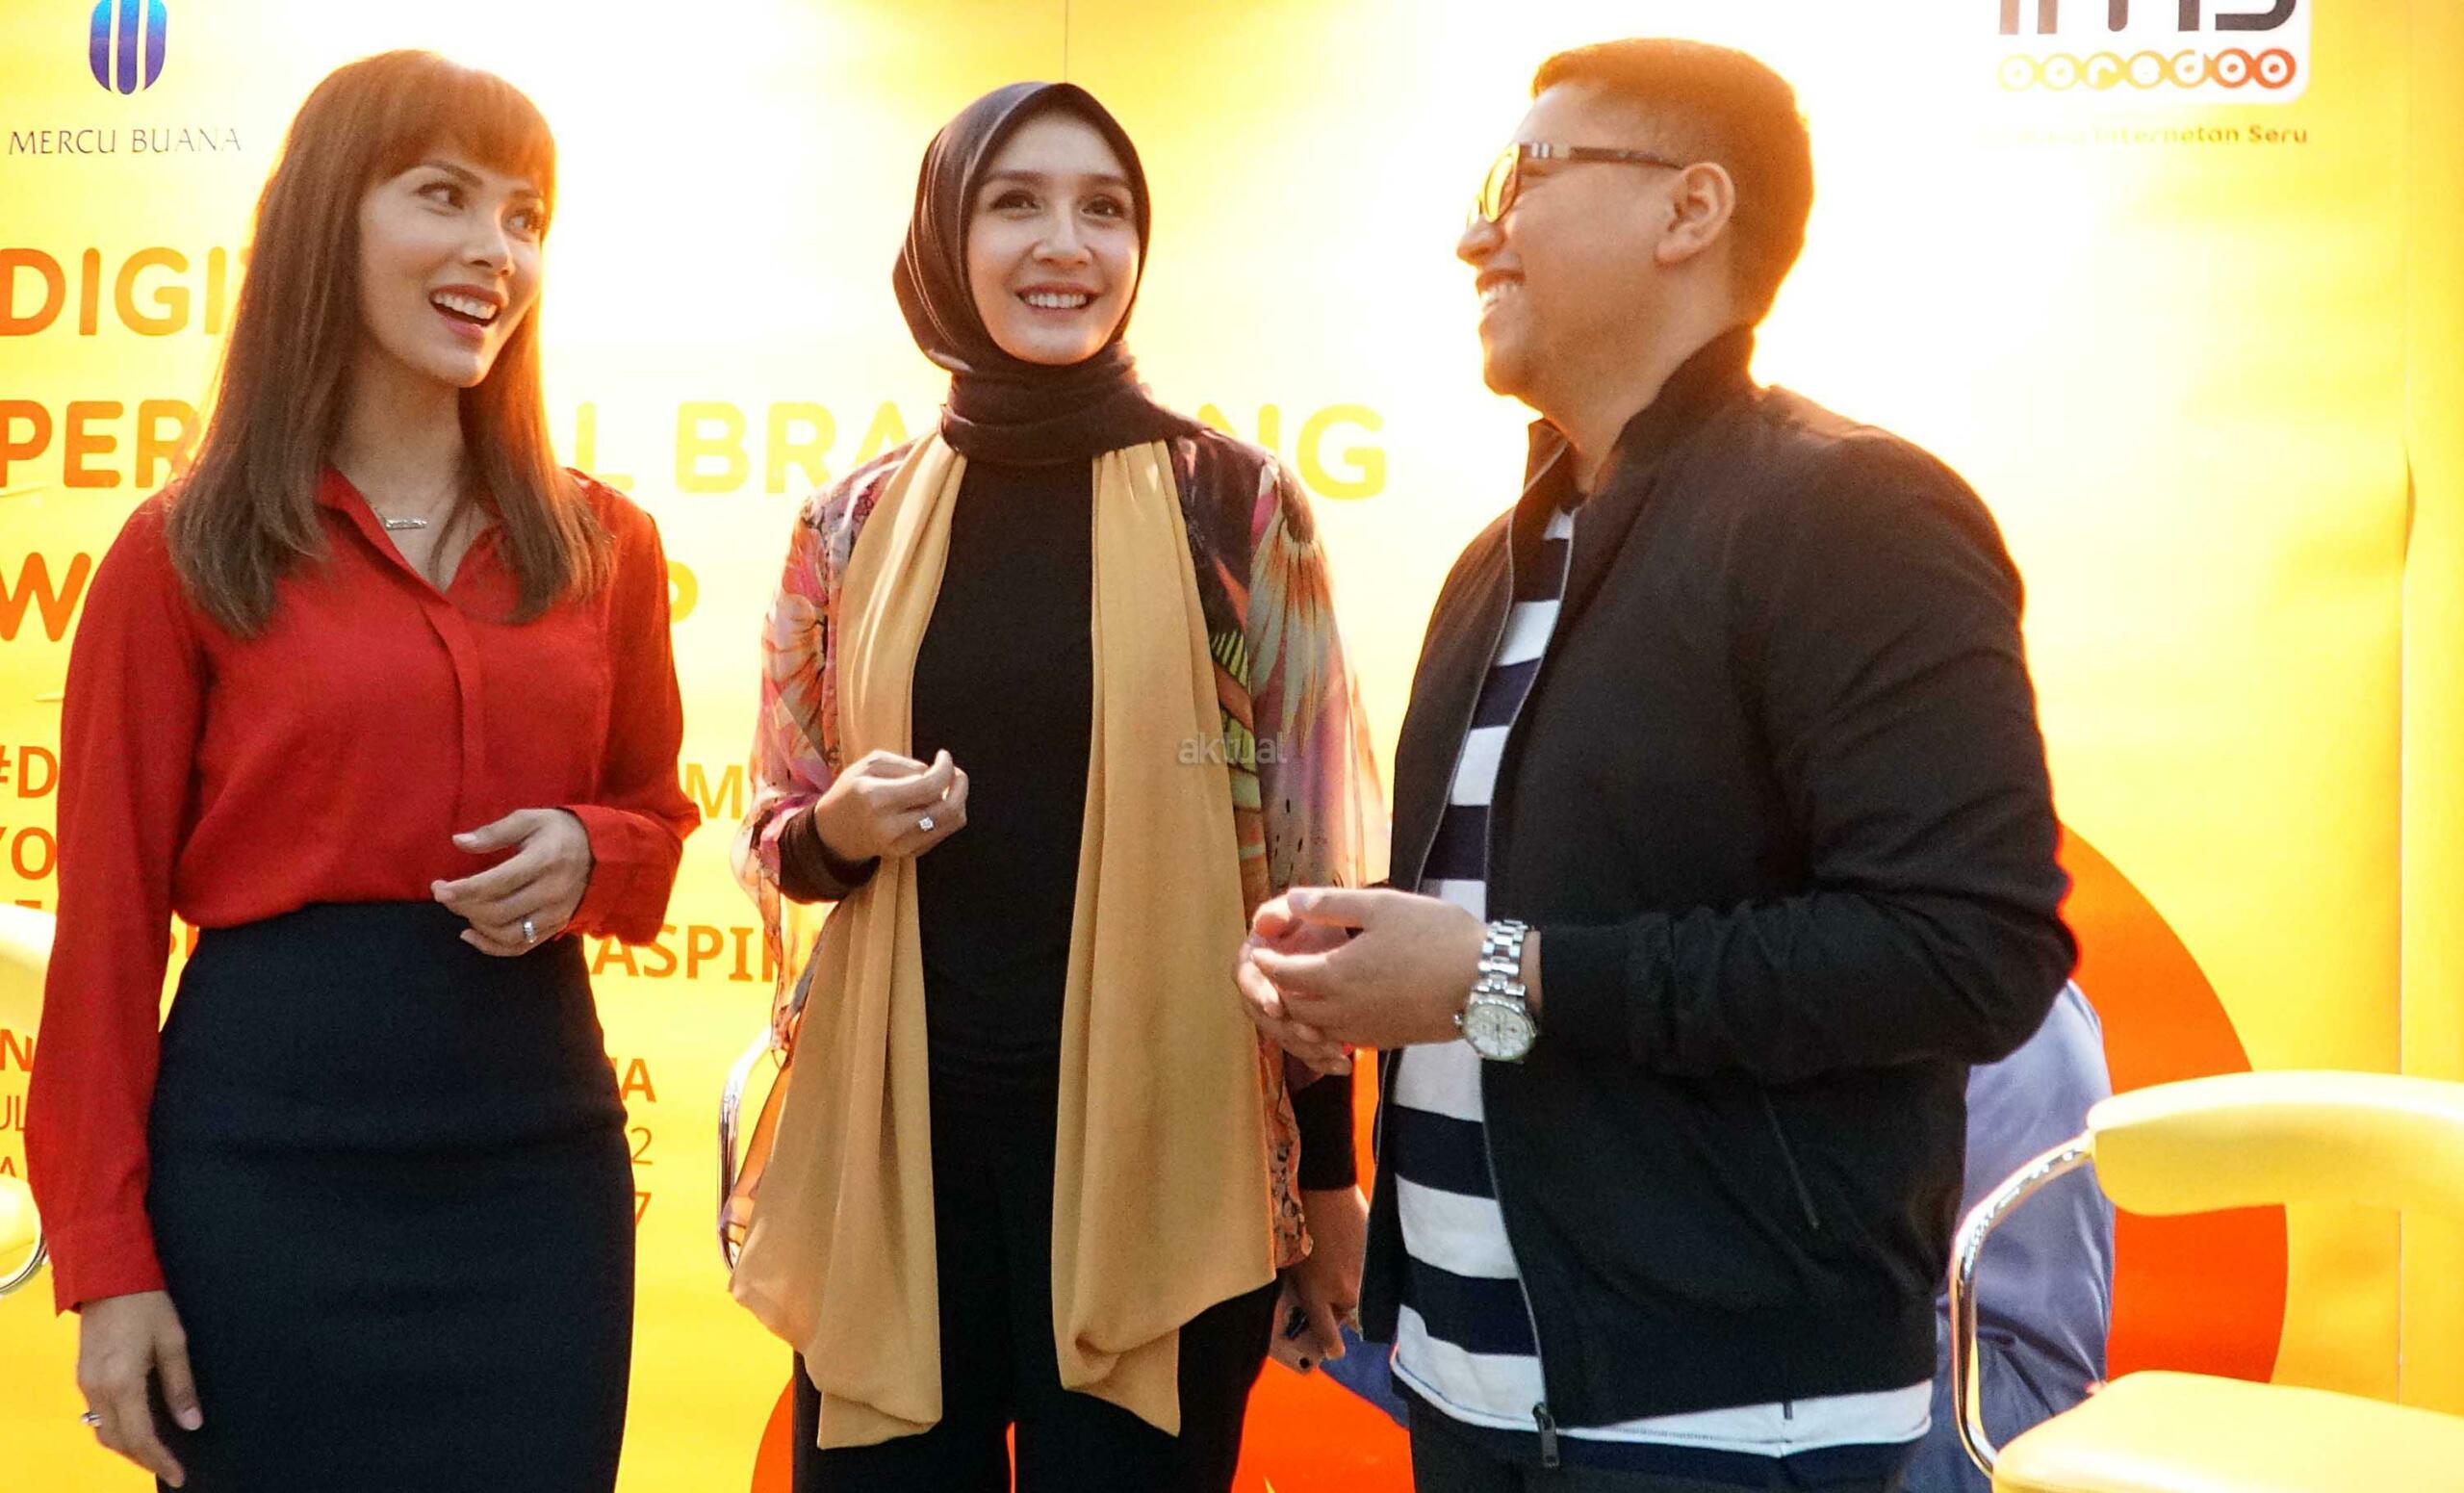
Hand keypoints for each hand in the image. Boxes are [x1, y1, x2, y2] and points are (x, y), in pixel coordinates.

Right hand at [77, 1290, 199, 1487]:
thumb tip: (192, 1423)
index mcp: (123, 1383)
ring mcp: (86, 1383)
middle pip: (117, 1441)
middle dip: (143, 1459)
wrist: (110, 1278)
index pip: (140, 1437)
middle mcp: (98, 1389)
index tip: (179, 1475)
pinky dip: (117, 1430)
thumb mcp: (174, 1343)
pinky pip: (97, 1415)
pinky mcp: (84, 1376)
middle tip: (171, 1469)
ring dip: (128, 1448)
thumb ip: (181, 1386)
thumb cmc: (147, 1305)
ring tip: (157, 1455)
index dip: (160, 1460)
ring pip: (103, 1431)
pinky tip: (136, 1428)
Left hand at [431, 808, 592, 955]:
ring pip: (506, 933)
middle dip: (463, 906)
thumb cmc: (561, 831)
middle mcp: (550, 892)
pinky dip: (491, 946)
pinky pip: (520, 946)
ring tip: (462, 909)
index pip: (494, 884)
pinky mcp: (556, 926)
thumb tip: (458, 842)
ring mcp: (555, 914)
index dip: (461, 890)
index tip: (438, 888)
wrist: (603, 851)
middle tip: (445, 894)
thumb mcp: (529, 819)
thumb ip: (493, 832)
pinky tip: (471, 934)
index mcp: (542, 862)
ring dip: (476, 925)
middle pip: (496, 912)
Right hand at [811, 750, 969, 862]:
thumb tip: (934, 772)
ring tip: (948, 785)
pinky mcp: (909, 854)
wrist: (834, 833)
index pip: (930, 786)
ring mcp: (902, 845)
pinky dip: (949, 814)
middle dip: (960, 784)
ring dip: (958, 799)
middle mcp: (892, 827)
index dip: (946, 768)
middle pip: (948, 808)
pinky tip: (937, 802)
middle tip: (954, 771)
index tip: (943, 756)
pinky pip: (944, 832)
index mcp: (878, 799)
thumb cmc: (851, 792)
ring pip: (952, 822)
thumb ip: (904, 764)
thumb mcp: (868, 765)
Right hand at [1236, 894, 1353, 1074]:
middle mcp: (1262, 988)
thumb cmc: (1320, 922)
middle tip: (1312, 1035)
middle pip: (1263, 1017)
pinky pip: (1305, 1051)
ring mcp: (1282, 1012)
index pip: (1246, 979)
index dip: (1257, 994)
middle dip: (1286, 1029)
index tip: (1276, 1005)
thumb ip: (1283, 911)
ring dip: (1306, 1049)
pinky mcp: (1301, 1028)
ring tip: (1335, 1051)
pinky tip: (1343, 1064)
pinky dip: (1322, 1060)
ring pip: (1285, 1038)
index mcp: (1255, 960)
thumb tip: (1261, 923)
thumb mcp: (1303, 911)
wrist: (1348, 939)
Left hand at [1246, 888, 1490, 1050]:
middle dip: (1279, 987)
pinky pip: (1342, 1037)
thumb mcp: (1382, 906)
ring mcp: (1364, 1031)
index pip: (1281, 975)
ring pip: (1316, 1026)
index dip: (1266, 962)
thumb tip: (1289, 901)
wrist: (1486, 983)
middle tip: (1278, 967)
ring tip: (1306, 985)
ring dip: (1302, 1008)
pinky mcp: (1385, 1041)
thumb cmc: (1437, 936)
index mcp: (1335, 974)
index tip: (1258, 949)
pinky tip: (1342, 1004)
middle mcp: (1342, 1010)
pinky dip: (1329, 1024)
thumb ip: (1331, 904)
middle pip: (1293, 1005)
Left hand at [1271, 1185, 1367, 1374]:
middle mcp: (1345, 1293)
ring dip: (1361, 1289)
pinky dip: (1372, 1270)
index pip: (1329, 1337)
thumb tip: (1312, 1305)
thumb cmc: (1298, 1224)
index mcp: (1317, 1296)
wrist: (1325, 1191)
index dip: (1331, 1346)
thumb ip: (1305, 1291)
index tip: (1334, 1349)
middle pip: (1353, 1318)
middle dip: (1346, 1311)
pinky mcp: (1382, 1259)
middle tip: (1336, 1289)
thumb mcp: (1291, 1264)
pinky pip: (1379, 1276)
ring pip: (1368, 1297)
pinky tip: (1357, 1250)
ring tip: (1346, 1264)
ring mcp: (1367, 1276)